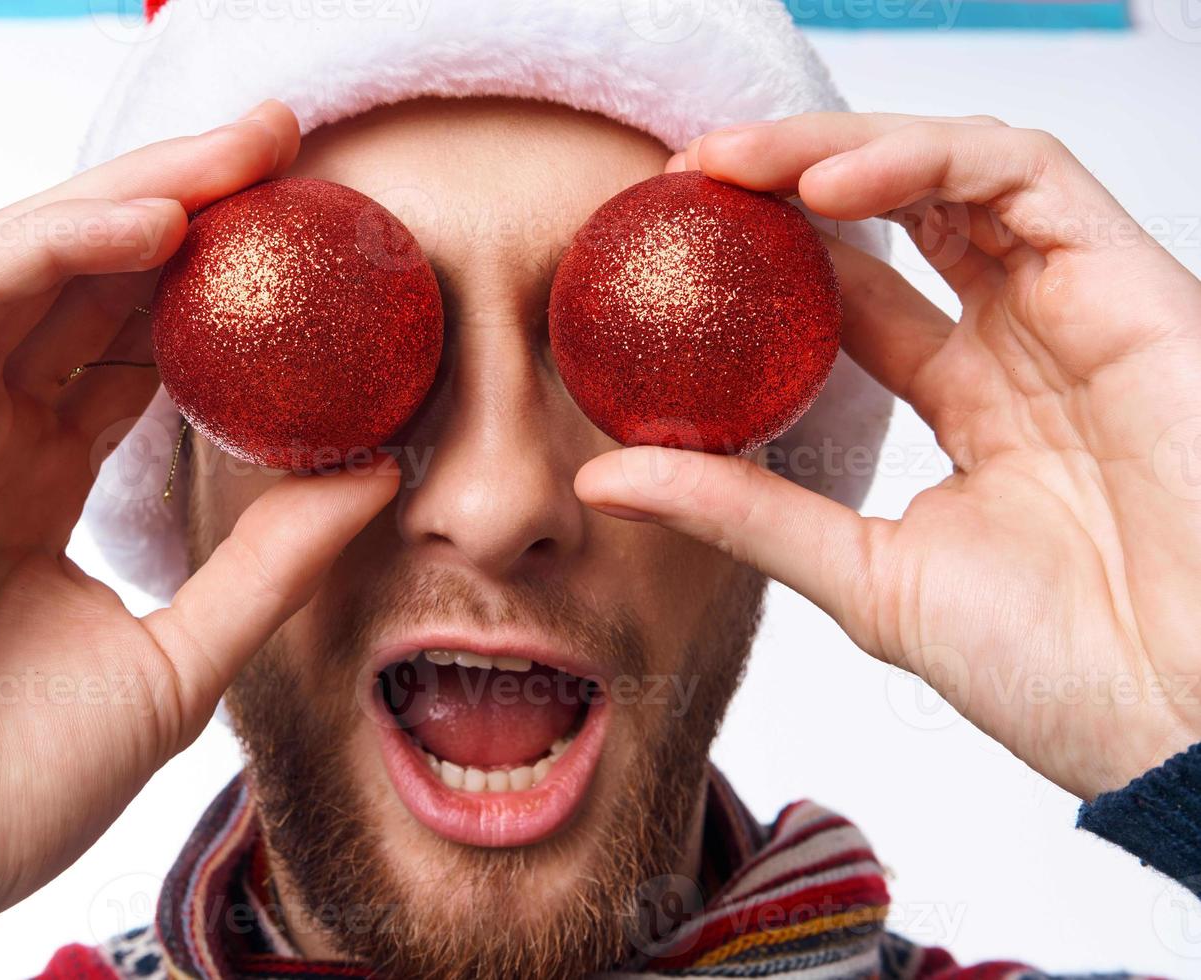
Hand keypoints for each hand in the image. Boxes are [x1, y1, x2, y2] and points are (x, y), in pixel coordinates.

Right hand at [0, 100, 398, 946]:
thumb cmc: (1, 787)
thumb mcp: (177, 660)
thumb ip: (268, 563)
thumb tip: (378, 476)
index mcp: (36, 483)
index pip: (132, 343)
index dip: (219, 279)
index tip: (317, 235)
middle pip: (87, 282)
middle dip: (187, 200)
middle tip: (290, 146)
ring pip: (23, 262)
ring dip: (133, 195)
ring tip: (242, 155)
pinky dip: (55, 248)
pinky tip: (155, 223)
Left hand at [576, 112, 1200, 800]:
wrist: (1182, 724)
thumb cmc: (1061, 669)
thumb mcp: (865, 574)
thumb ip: (745, 512)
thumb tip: (604, 476)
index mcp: (970, 404)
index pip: (855, 293)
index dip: (763, 256)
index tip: (663, 248)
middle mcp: (1023, 342)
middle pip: (896, 212)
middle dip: (784, 180)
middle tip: (681, 178)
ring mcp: (1076, 308)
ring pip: (952, 170)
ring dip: (834, 150)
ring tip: (729, 165)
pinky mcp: (1132, 283)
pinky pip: (1025, 175)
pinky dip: (925, 159)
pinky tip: (828, 187)